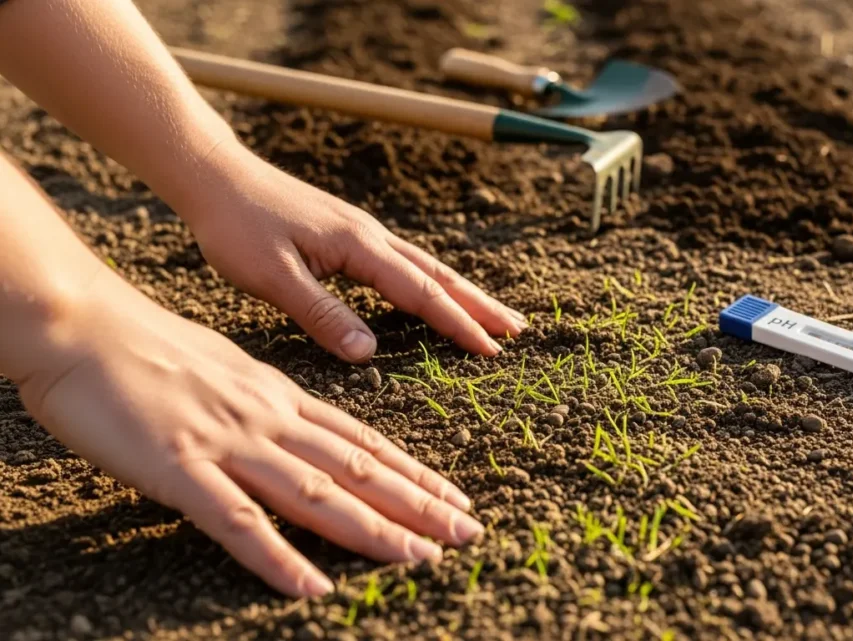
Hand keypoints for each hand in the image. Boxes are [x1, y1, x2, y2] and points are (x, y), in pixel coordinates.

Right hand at [17, 271, 482, 596]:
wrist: (82, 325)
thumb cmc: (146, 346)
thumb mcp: (227, 369)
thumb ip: (264, 403)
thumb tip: (292, 428)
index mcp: (279, 396)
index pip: (363, 440)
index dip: (414, 473)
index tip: (455, 497)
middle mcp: (268, 419)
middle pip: (358, 468)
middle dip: (419, 504)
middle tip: (469, 531)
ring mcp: (228, 443)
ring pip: (317, 493)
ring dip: (374, 530)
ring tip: (422, 558)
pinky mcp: (180, 468)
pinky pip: (236, 522)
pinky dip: (277, 558)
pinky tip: (313, 588)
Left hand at [179, 139, 525, 362]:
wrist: (214, 175)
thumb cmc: (236, 226)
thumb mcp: (272, 277)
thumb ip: (323, 314)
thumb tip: (370, 353)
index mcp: (359, 247)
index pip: (420, 293)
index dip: (458, 324)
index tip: (491, 350)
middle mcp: (370, 236)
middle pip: (439, 275)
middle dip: (480, 305)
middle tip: (517, 330)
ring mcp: (361, 232)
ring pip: (426, 266)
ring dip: (462, 292)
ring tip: (492, 315)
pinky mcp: (348, 233)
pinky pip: (405, 261)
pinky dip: (432, 281)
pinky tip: (433, 292)